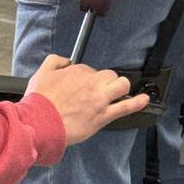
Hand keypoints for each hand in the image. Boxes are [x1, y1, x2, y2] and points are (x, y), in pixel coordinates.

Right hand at [25, 54, 146, 145]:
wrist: (40, 123)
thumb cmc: (39, 102)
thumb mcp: (41, 73)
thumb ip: (54, 61)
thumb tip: (65, 59)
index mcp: (77, 71)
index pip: (89, 70)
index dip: (86, 79)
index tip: (81, 87)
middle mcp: (91, 83)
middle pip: (108, 75)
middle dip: (104, 81)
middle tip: (96, 91)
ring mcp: (100, 99)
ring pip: (121, 85)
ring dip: (120, 87)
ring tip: (117, 92)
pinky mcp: (104, 116)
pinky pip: (126, 107)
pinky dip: (138, 102)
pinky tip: (144, 99)